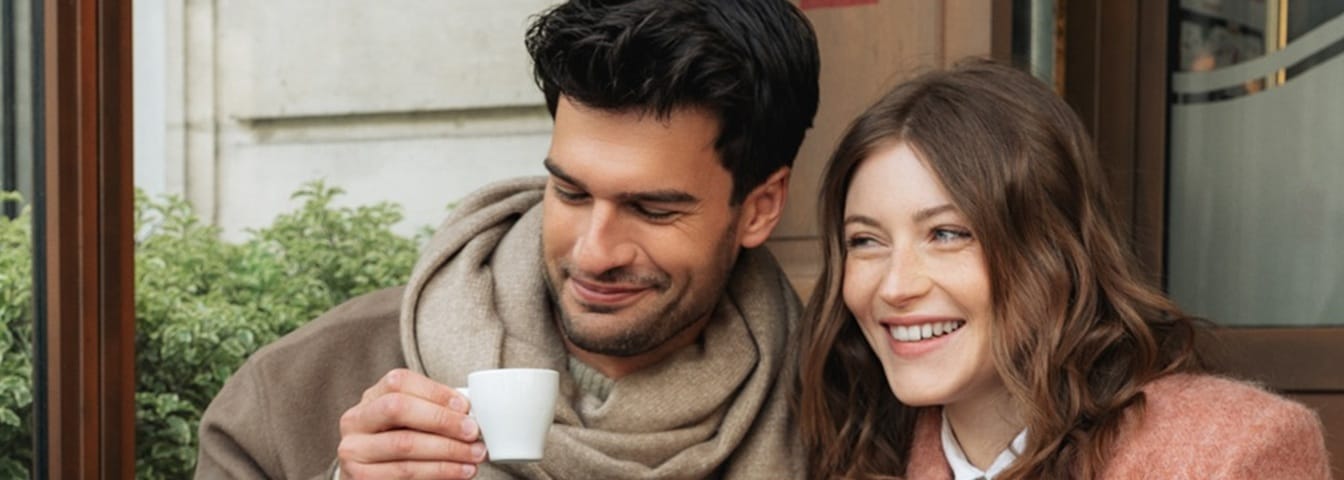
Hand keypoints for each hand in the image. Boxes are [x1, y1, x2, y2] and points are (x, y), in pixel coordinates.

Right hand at [338, 369, 484, 478]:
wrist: (377, 478)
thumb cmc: (401, 444)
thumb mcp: (411, 422)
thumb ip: (433, 411)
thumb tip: (470, 413)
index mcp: (371, 398)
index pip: (399, 382)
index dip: (434, 391)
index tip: (465, 406)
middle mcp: (356, 421)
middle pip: (397, 408)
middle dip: (441, 419)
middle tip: (472, 431)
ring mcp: (354, 451)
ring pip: (404, 444)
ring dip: (448, 450)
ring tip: (475, 454)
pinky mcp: (360, 478)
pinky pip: (405, 473)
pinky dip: (439, 471)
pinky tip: (460, 471)